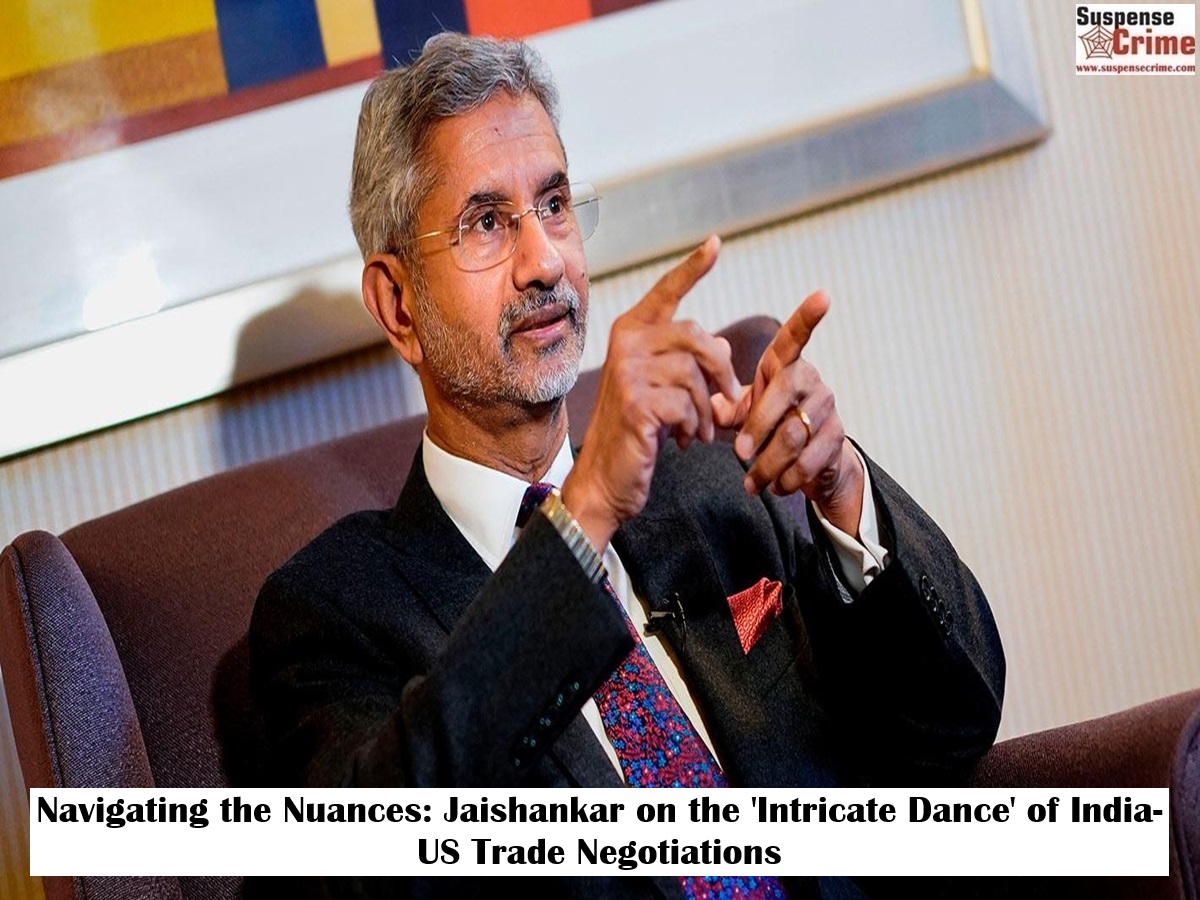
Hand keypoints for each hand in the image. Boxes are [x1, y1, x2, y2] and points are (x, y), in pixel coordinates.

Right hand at [562, 236, 741, 550]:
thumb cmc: (636, 433)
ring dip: (704, 410)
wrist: (605, 479)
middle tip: (726, 401)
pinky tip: (681, 440)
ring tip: (695, 431)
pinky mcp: (636, 403)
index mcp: (630, 332)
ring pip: (695, 376)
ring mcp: (628, 372)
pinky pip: (687, 405)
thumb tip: (723, 355)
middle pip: (697, 336)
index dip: (693, 268)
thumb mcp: (661, 390)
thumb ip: (686, 365)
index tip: (716, 243)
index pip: (667, 291)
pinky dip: (693, 427)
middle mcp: (626, 343)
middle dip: (720, 372)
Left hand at [712, 291, 864, 535]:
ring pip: (793, 435)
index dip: (808, 317)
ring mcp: (827, 409)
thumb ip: (722, 404)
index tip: (823, 294)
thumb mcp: (744, 412)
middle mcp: (811, 380)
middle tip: (738, 453)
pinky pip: (808, 461)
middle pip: (783, 397)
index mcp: (785, 366)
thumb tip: (703, 404)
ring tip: (751, 483)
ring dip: (767, 464)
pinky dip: (784, 479)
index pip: (796, 338)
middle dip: (757, 428)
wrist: (811, 465)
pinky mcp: (837, 438)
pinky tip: (773, 488)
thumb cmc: (770, 427)